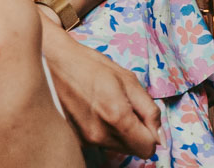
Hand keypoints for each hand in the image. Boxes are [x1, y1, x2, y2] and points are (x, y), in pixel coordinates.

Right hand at [40, 15, 160, 157]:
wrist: (54, 64)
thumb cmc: (91, 66)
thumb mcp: (128, 79)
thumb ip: (148, 109)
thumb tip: (158, 134)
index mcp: (117, 116)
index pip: (147, 149)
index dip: (151, 134)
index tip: (145, 120)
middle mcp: (100, 134)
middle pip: (132, 149)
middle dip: (135, 132)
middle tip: (125, 107)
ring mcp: (85, 140)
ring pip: (117, 147)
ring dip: (118, 132)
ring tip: (107, 106)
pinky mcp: (75, 140)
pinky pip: (100, 143)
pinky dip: (103, 131)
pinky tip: (94, 111)